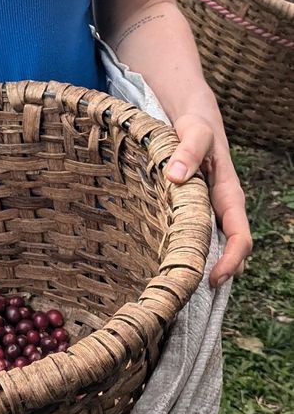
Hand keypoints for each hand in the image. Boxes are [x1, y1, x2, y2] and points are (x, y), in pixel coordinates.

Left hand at [165, 115, 252, 287]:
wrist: (194, 122)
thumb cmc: (196, 128)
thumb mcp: (193, 133)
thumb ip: (186, 152)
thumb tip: (175, 177)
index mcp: (230, 195)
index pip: (240, 237)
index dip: (232, 261)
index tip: (214, 279)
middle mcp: (224, 208)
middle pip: (231, 249)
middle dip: (219, 273)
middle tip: (191, 291)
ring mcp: (212, 211)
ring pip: (216, 246)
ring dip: (206, 266)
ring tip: (181, 285)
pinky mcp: (197, 210)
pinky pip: (200, 236)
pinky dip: (193, 252)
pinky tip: (173, 263)